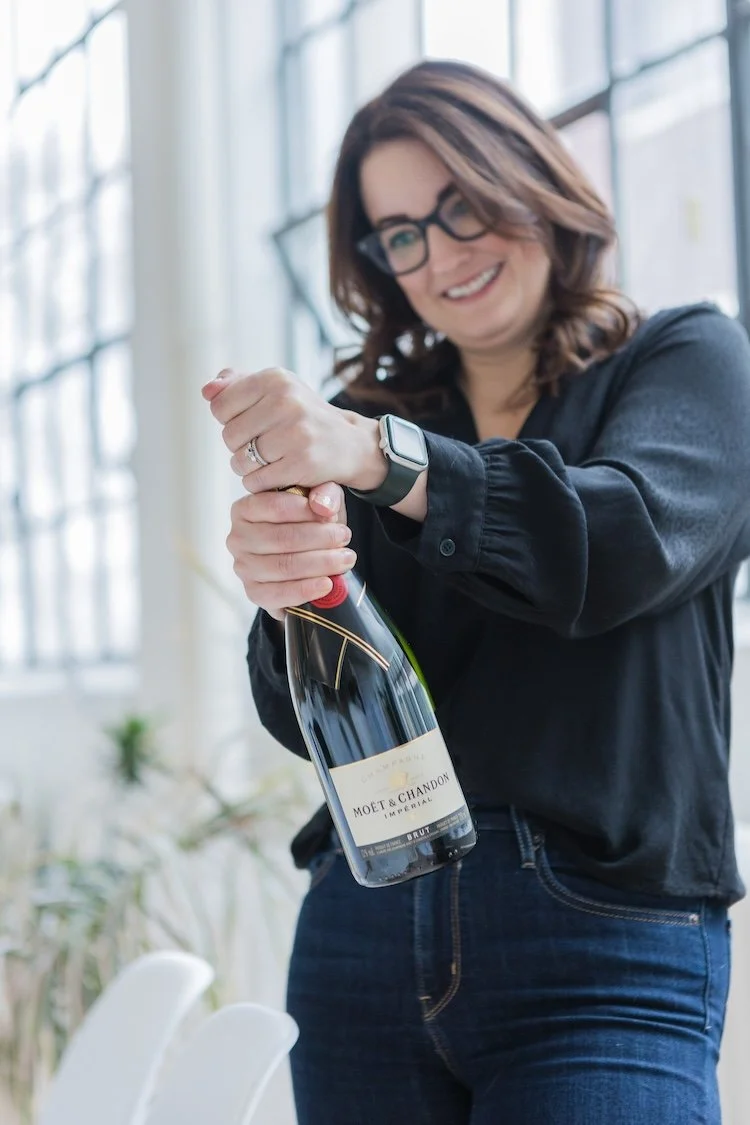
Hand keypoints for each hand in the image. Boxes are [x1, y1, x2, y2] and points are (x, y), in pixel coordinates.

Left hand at [201, 367, 386, 493]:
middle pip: (229, 436)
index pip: (220, 406)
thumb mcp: (276, 390)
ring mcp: (296, 433)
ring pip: (241, 461)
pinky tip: (276, 475)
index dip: (230, 422)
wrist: (351, 444)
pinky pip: (257, 481)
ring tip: (269, 461)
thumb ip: (236, 385)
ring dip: (248, 468)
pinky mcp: (302, 463)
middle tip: (262, 447)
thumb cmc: (303, 417)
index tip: (251, 424)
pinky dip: (260, 484)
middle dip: (239, 447)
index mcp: (276, 379)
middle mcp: (287, 401)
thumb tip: (207, 391)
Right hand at [224, 484, 355, 619]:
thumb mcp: (319, 499)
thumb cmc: (309, 522)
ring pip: (282, 566)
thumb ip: (325, 492)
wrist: (306, 554)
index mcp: (245, 509)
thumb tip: (323, 505)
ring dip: (319, 563)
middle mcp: (238, 538)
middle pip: (280, 538)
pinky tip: (327, 584)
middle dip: (319, 538)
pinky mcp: (253, 592)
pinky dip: (305, 590)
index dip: (307, 511)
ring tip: (345, 558)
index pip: (274, 506)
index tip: (332, 516)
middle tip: (344, 537)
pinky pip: (277, 594)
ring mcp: (243, 567)